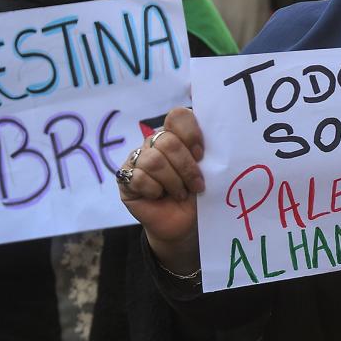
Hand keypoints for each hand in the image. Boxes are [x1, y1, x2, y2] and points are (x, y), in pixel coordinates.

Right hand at [117, 107, 205, 273]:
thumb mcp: (207, 173)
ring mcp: (138, 159)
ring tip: (180, 194)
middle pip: (167, 141)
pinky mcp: (124, 178)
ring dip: (172, 181)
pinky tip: (159, 196)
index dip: (190, 134)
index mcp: (177, 135)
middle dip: (186, 167)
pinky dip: (154, 190)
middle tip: (196, 185)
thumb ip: (207, 154)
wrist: (184, 225)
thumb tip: (216, 142)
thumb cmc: (197, 196)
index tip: (201, 155)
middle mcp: (155, 143)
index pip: (178, 116)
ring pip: (153, 160)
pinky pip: (138, 178)